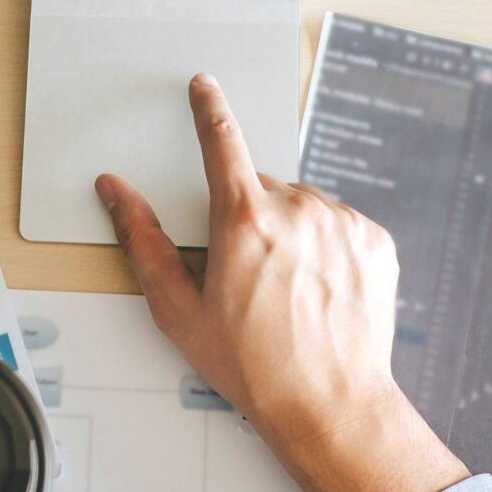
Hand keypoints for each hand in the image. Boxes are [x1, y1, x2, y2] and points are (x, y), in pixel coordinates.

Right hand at [97, 74, 467, 491]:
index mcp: (244, 221)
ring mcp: (342, 223)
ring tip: (287, 291)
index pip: (220, 142)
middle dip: (249, 218)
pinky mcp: (375, 241)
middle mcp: (298, 210)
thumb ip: (142, 239)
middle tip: (248, 276)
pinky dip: (327, 249)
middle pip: (261, 188)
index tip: (204, 86)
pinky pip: (340, 226)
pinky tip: (318, 291)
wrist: (330, 405)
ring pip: (302, 207)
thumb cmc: (254, 366)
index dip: (208, 109)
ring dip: (291, 233)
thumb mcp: (178, 309)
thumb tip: (116, 192)